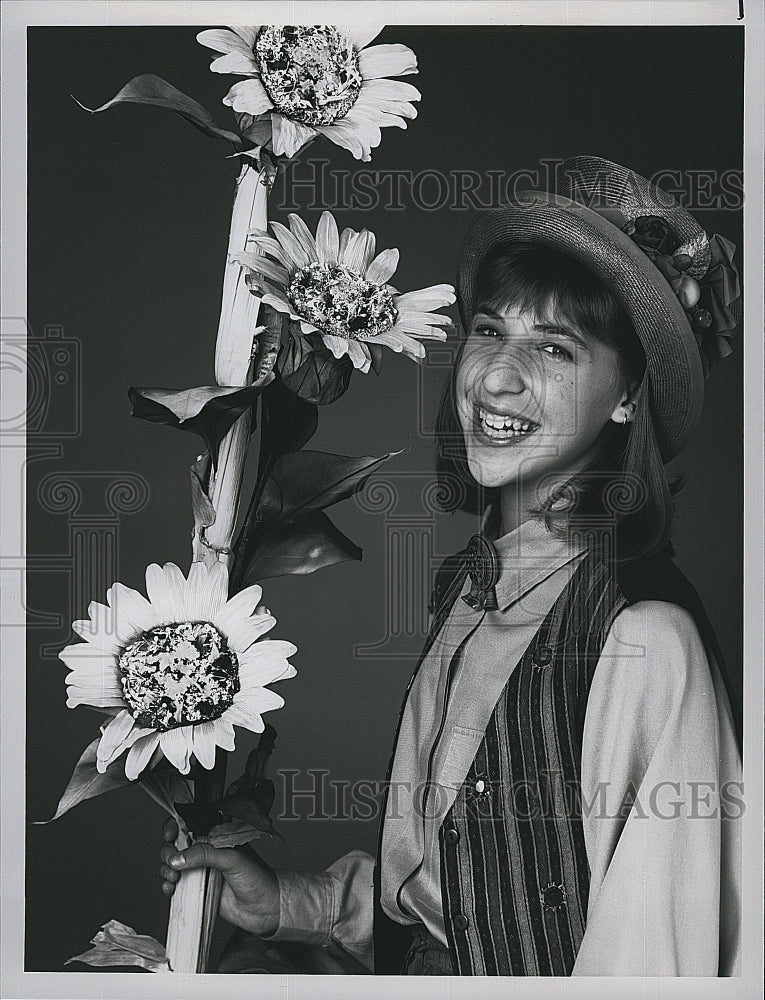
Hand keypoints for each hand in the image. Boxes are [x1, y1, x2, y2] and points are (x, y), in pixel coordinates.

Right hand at [159, 818, 279, 936]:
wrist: (263, 908)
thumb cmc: (256, 877)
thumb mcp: (232, 859)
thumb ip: (205, 854)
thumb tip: (177, 857)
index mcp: (216, 836)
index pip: (191, 824)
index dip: (176, 825)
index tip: (170, 834)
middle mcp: (206, 850)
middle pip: (175, 843)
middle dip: (167, 851)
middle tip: (171, 862)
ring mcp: (200, 869)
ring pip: (172, 863)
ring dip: (165, 869)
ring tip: (173, 878)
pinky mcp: (196, 889)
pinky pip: (175, 884)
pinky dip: (167, 885)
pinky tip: (170, 889)